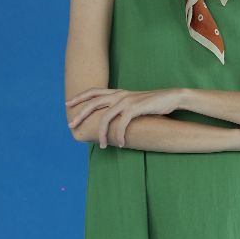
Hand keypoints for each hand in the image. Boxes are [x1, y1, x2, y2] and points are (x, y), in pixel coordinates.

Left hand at [65, 85, 186, 147]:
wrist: (171, 97)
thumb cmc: (154, 103)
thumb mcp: (134, 103)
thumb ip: (122, 108)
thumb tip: (112, 120)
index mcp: (118, 92)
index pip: (93, 92)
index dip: (80, 97)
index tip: (68, 104)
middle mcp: (119, 94)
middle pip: (93, 103)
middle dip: (80, 114)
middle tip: (71, 125)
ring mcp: (126, 100)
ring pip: (105, 118)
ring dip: (102, 134)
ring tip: (102, 145)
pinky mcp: (134, 108)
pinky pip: (121, 125)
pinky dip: (119, 136)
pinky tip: (120, 144)